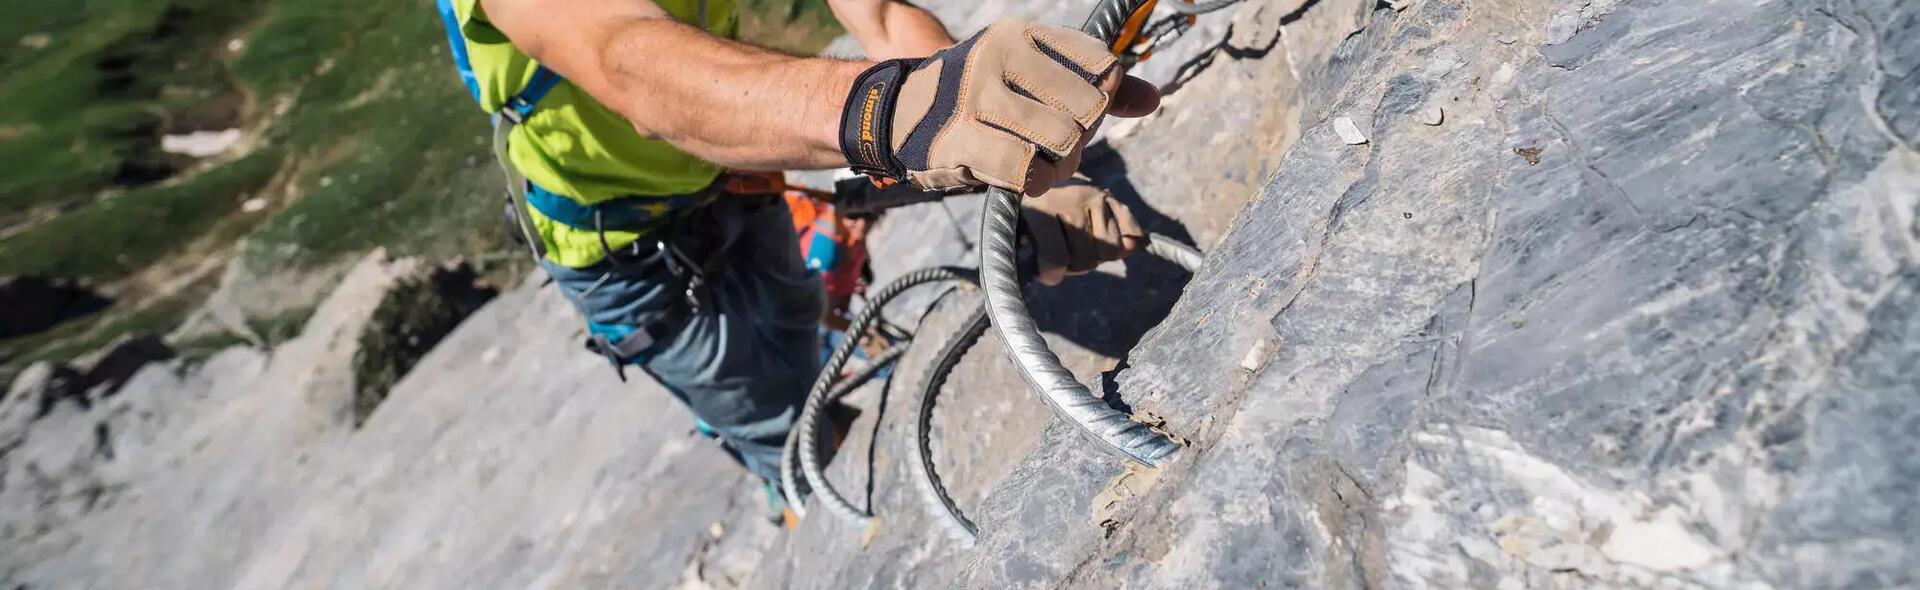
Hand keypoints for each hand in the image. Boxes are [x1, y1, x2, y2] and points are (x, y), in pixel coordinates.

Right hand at [838, 19, 1160, 194]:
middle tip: (1059, 144)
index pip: (1101, 63)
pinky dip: (1035, 180)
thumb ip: (1095, 85)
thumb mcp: (1032, 78)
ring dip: (1061, 164)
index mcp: (1023, 35)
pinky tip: (1024, 177)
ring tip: (1042, 163)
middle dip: (1084, 135)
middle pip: (1090, 106)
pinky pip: (1027, 168)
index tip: (1079, 108)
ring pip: (1063, 138)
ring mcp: (979, 97)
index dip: (1104, 96)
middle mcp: (1001, 57)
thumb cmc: (979, 98)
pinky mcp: (961, 139)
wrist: (896, 114)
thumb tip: (1152, 99)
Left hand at [1021, 183, 1142, 285]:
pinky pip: (1130, 235)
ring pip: (1110, 250)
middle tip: (1062, 254)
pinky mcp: (1110, 198)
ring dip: (1096, 255)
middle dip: (1075, 266)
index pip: (1057, 258)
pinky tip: (1103, 241)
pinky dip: (1123, 245)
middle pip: (1086, 259)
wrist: (1037, 178)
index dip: (1052, 275)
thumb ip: (1035, 256)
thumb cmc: (1025, 216)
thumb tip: (1054, 275)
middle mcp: (1071, 199)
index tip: (1046, 273)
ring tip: (1078, 243)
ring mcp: (1095, 197)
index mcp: (1041, 209)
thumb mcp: (1018, 233)